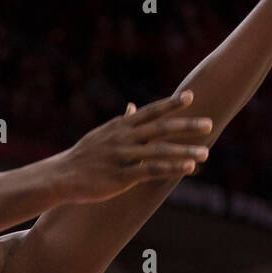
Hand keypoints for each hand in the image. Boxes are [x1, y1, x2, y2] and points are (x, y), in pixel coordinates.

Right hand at [55, 90, 210, 202]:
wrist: (61, 176)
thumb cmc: (84, 157)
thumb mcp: (102, 134)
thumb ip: (122, 121)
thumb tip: (132, 106)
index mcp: (120, 126)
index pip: (150, 112)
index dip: (171, 104)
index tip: (191, 96)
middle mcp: (123, 137)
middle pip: (160, 128)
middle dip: (187, 126)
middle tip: (210, 123)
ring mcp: (122, 156)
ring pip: (159, 150)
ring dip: (185, 150)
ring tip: (206, 152)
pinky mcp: (121, 176)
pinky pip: (151, 170)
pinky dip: (171, 168)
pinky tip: (188, 168)